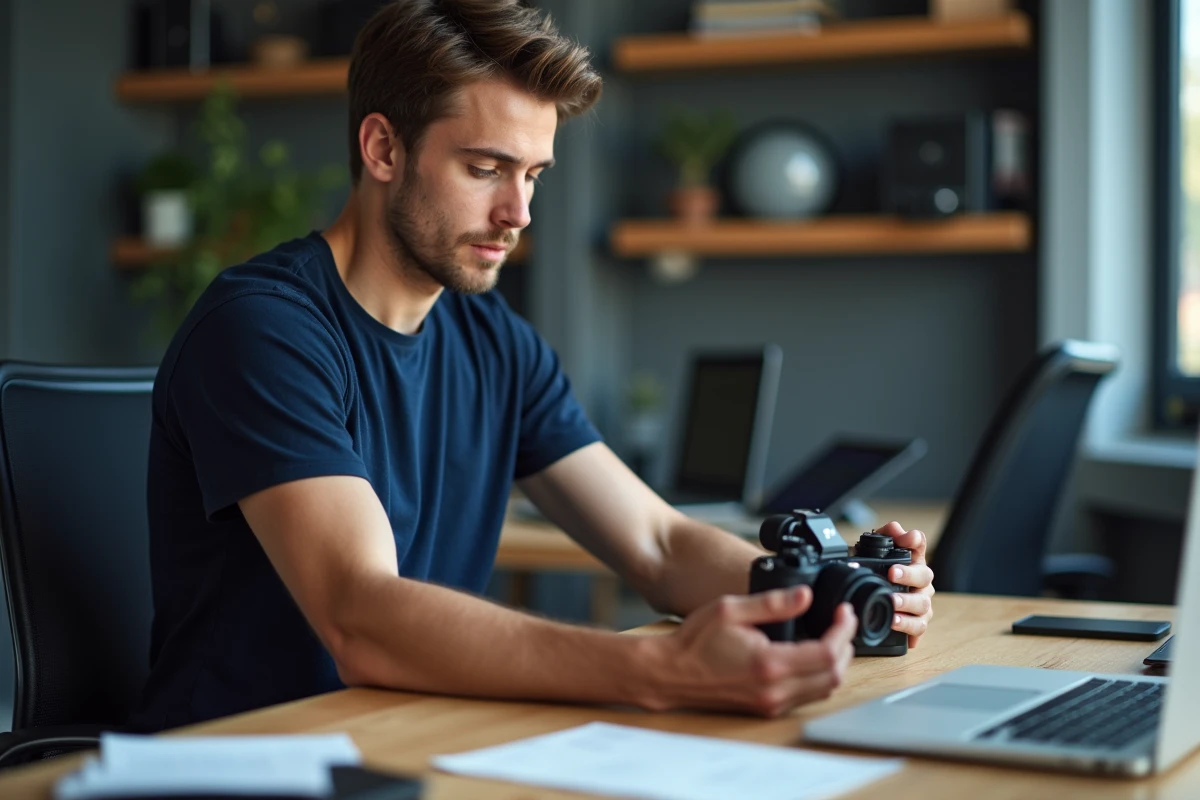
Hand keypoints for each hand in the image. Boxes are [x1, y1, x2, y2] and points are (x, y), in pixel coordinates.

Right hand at [648, 586, 856, 717]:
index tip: (844, 614)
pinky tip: (811, 655)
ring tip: (830, 636)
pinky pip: (807, 696)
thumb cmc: (694, 642)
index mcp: (769, 664)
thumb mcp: (731, 609)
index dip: (844, 631)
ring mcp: (771, 703)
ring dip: (835, 663)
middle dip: (846, 647)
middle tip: (841, 623)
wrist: (672, 673)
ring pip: (824, 689)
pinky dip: (819, 675)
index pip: (827, 654)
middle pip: (834, 676)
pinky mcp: (767, 707)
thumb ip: (771, 603)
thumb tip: (805, 596)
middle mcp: (774, 690)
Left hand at [875, 521, 934, 647]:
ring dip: (906, 603)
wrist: (873, 605)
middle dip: (908, 574)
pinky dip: (908, 626)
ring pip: (922, 603)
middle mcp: (921, 581)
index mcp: (912, 560)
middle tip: (892, 574)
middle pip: (924, 575)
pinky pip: (918, 626)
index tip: (907, 539)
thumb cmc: (876, 576)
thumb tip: (895, 528)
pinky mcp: (918, 624)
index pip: (918, 544)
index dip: (915, 540)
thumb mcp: (873, 553)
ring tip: (891, 602)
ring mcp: (922, 603)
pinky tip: (894, 623)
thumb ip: (884, 536)